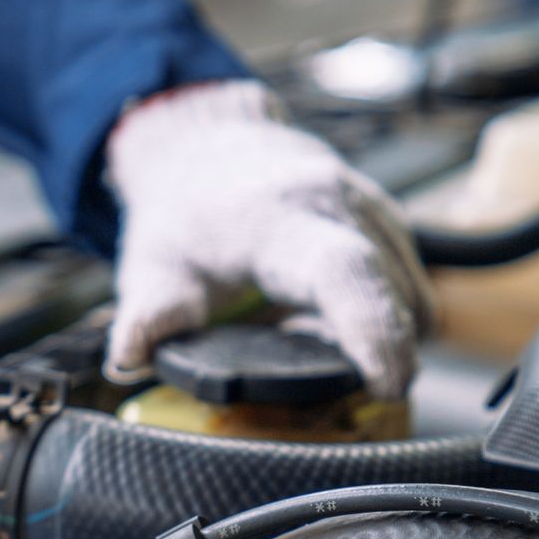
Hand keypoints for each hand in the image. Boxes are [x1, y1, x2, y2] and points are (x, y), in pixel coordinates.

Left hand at [103, 80, 432, 398]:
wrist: (206, 145)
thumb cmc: (180, 214)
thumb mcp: (150, 268)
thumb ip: (147, 317)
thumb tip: (127, 358)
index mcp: (274, 216)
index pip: (342, 271)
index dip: (372, 329)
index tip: (390, 383)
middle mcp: (333, 200)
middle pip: (392, 288)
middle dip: (389, 348)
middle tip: (358, 393)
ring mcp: (368, 204)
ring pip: (411, 287)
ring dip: (389, 332)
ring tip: (327, 350)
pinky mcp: (385, 216)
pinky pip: (409, 278)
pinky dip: (390, 312)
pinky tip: (338, 326)